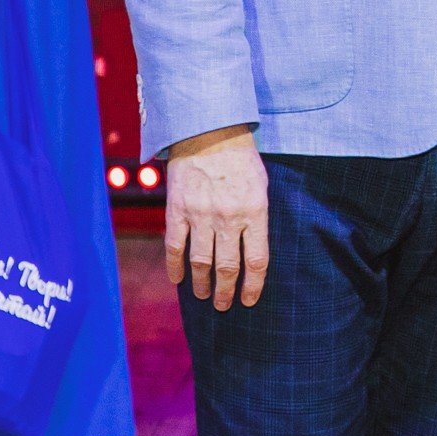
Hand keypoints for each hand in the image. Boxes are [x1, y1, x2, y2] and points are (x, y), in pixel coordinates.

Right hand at [164, 123, 269, 310]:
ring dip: (202, 284)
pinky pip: (175, 246)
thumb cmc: (240, 157)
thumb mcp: (261, 185)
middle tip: (224, 305)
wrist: (208, 130)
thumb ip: (257, 216)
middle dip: (226, 291)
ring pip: (201, 262)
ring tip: (204, 296)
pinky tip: (177, 279)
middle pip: (228, 267)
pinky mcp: (178, 209)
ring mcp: (201, 215)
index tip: (249, 300)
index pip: (257, 260)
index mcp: (255, 212)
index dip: (253, 286)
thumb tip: (253, 247)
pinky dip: (175, 266)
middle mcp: (228, 217)